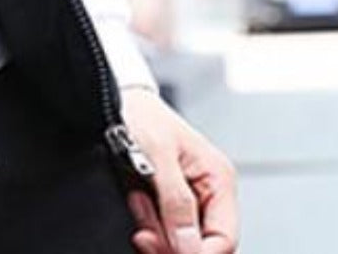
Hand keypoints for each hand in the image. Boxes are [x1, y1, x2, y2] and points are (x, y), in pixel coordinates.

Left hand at [118, 87, 239, 253]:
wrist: (113, 98)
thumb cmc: (139, 114)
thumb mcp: (157, 154)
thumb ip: (176, 202)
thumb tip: (190, 248)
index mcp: (218, 179)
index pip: (224, 239)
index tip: (166, 251)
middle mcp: (209, 192)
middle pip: (200, 244)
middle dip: (170, 242)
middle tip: (143, 230)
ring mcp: (189, 199)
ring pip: (179, 241)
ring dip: (154, 229)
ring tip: (137, 198)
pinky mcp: (168, 201)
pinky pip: (162, 229)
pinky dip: (146, 222)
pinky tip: (136, 198)